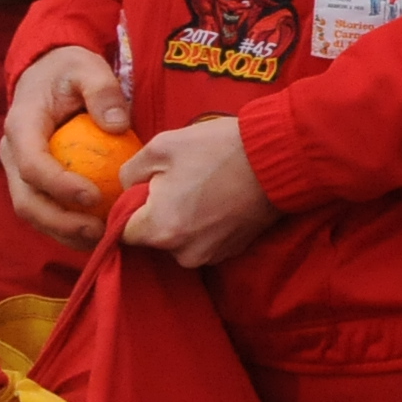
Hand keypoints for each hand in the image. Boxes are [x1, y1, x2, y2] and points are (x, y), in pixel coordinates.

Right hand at [1, 45, 131, 246]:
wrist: (46, 73)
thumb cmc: (68, 70)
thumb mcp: (87, 67)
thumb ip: (103, 91)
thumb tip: (116, 124)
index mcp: (21, 125)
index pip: (31, 164)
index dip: (58, 185)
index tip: (93, 196)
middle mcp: (11, 152)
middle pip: (25, 199)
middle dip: (58, 222)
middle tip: (97, 231)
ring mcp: (17, 170)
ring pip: (31, 211)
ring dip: (61, 231)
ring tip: (99, 239)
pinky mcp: (30, 181)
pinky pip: (43, 209)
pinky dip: (65, 226)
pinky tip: (95, 233)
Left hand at [118, 114, 276, 269]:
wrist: (278, 157)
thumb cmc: (218, 149)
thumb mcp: (161, 146)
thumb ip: (129, 172)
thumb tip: (126, 188)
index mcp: (160, 230)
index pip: (123, 232)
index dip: (131, 207)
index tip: (148, 186)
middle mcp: (183, 253)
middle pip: (154, 237)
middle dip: (159, 213)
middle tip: (180, 181)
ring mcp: (212, 255)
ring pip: (181, 240)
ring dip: (185, 219)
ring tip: (204, 188)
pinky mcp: (233, 251)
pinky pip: (206, 241)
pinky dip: (208, 224)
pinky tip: (220, 198)